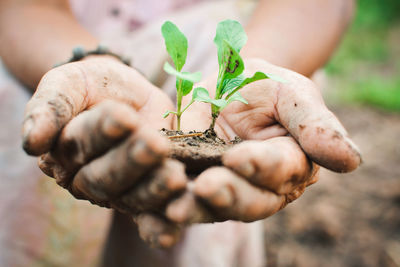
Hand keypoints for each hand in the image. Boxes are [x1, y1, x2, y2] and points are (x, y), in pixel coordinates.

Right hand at [22, 55, 185, 246]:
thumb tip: (32, 142)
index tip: (124, 117)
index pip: (81, 143)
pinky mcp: (144, 196)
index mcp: (63, 152)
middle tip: (156, 145)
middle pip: (106, 176)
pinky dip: (161, 223)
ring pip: (132, 197)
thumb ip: (51, 106)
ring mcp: (118, 191)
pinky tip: (176, 224)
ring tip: (176, 177)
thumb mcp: (69, 83)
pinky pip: (150, 214)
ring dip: (153, 189)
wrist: (123, 93)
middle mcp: (86, 178)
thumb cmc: (93, 86)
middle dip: (132, 161)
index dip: (102, 131)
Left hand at [164, 58, 360, 223]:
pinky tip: (156, 210)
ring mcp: (230, 189)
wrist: (229, 85)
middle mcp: (264, 186)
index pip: (281, 170)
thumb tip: (351, 162)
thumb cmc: (265, 86)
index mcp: (291, 162)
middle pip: (251, 200)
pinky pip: (187, 202)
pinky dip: (172, 209)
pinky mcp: (198, 188)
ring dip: (197, 210)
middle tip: (204, 189)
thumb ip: (316, 125)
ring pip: (218, 208)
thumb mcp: (291, 93)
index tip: (237, 158)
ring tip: (175, 209)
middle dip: (228, 196)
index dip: (261, 166)